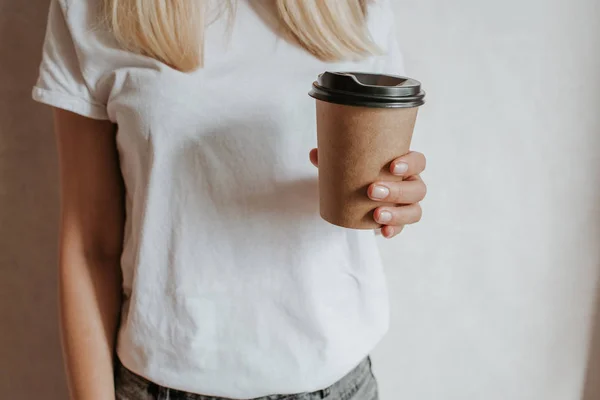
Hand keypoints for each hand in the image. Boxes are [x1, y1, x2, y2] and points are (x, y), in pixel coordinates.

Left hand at [309, 149, 426, 237]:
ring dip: (397, 213)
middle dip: (397, 191)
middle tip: (371, 191)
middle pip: (417, 189)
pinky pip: (402, 228)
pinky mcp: (398, 222)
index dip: (410, 164)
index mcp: (404, 166)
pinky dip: (394, 230)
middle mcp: (410, 185)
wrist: (355, 195)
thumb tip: (315, 153)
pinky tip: (383, 232)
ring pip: (414, 211)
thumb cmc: (357, 173)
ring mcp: (407, 205)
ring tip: (376, 214)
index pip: (418, 162)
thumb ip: (333, 158)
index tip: (392, 166)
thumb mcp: (347, 164)